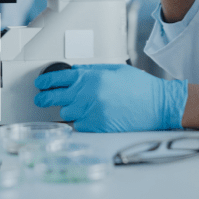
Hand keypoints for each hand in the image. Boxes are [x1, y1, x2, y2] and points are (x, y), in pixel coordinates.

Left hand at [34, 64, 187, 132]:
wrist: (157, 106)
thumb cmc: (141, 88)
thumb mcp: (117, 71)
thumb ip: (93, 71)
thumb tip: (75, 71)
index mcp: (92, 77)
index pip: (59, 78)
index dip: (47, 81)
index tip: (41, 84)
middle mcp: (88, 94)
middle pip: (55, 97)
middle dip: (45, 98)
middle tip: (41, 99)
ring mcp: (91, 112)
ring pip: (66, 112)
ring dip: (69, 109)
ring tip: (78, 107)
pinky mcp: (96, 127)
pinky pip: (79, 125)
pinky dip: (82, 122)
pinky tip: (92, 117)